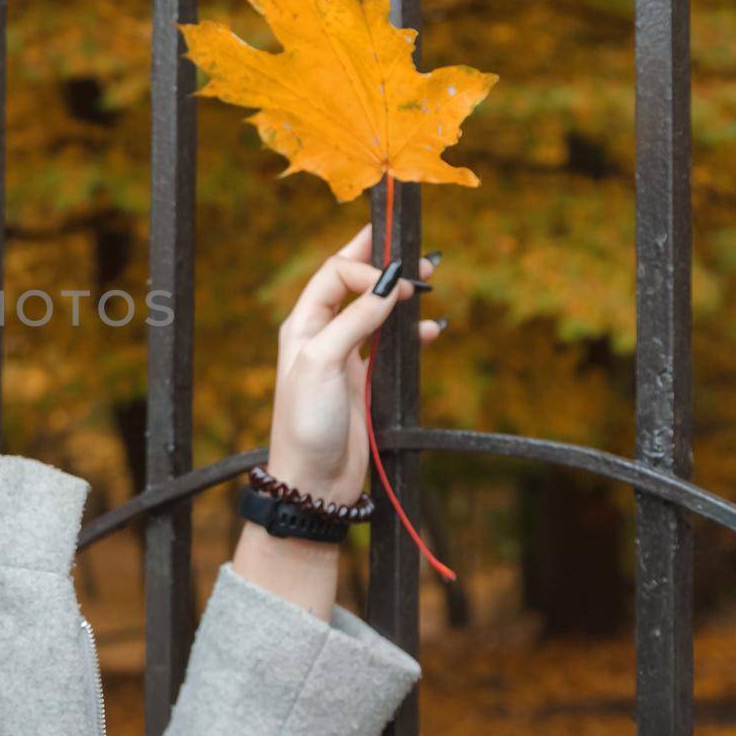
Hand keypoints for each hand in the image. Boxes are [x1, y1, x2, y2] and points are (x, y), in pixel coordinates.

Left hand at [266, 221, 441, 505]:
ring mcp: (345, 358)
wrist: (312, 482)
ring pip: (375, 312)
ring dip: (401, 295)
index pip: (335, 274)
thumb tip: (387, 285)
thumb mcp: (322, 364)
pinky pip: (391, 346)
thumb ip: (354, 322)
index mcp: (303, 324)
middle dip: (383, 264)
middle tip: (419, 253)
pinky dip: (411, 334)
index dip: (366, 268)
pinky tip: (432, 330)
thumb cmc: (306, 423)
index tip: (396, 282)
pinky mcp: (364, 382)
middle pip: (354, 285)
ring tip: (431, 278)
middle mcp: (322, 335)